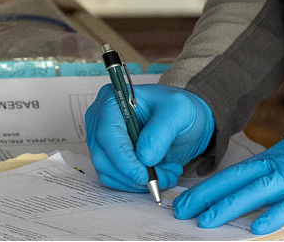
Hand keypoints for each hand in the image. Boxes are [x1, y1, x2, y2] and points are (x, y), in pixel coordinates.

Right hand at [85, 83, 214, 192]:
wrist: (183, 121)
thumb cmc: (178, 109)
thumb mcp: (178, 111)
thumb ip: (161, 132)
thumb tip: (144, 158)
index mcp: (112, 100)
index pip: (107, 133)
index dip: (123, 158)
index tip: (143, 176)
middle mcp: (100, 120)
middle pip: (103, 156)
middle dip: (134, 174)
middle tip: (164, 177)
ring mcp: (102, 140)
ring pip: (108, 172)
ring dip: (137, 182)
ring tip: (168, 174)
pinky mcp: (108, 157)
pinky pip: (114, 179)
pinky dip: (136, 184)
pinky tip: (159, 175)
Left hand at [173, 116, 283, 235]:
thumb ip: (283, 171)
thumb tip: (261, 194)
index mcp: (279, 155)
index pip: (237, 171)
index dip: (210, 185)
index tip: (188, 198)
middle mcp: (283, 162)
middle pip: (238, 178)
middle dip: (208, 195)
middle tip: (181, 210)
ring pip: (258, 190)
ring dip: (230, 205)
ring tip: (206, 220)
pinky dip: (274, 214)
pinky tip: (257, 226)